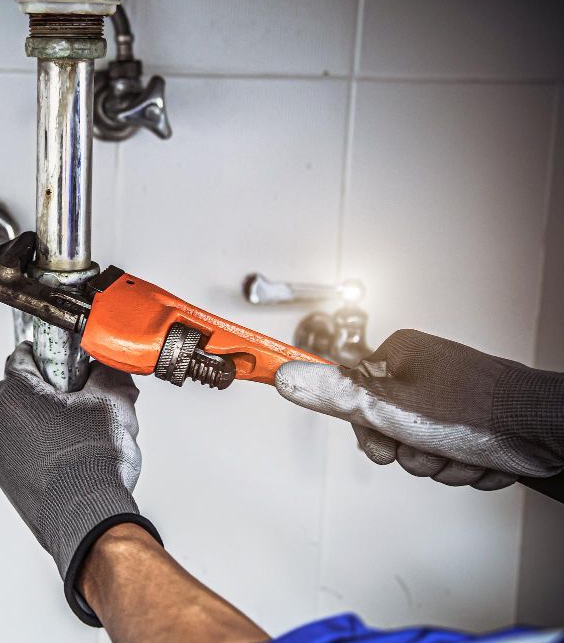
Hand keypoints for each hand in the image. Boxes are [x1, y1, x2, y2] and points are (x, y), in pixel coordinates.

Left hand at [0, 342, 160, 625]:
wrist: (86, 519)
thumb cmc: (93, 465)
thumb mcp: (112, 403)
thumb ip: (108, 372)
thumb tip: (107, 365)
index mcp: (15, 394)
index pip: (23, 356)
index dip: (49, 355)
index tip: (62, 359)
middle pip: (22, 392)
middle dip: (50, 394)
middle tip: (80, 403)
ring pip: (21, 423)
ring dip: (44, 423)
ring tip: (79, 437)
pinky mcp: (3, 478)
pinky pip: (20, 450)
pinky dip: (39, 448)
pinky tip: (68, 459)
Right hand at [275, 329, 563, 488]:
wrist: (545, 430)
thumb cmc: (477, 409)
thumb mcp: (391, 404)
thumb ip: (334, 394)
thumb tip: (285, 375)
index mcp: (397, 355)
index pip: (351, 397)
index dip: (365, 428)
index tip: (381, 438)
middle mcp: (420, 374)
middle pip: (383, 431)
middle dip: (408, 452)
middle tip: (426, 446)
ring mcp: (446, 402)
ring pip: (416, 452)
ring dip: (437, 464)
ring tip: (460, 451)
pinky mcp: (469, 428)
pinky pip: (445, 460)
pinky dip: (461, 467)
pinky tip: (479, 456)